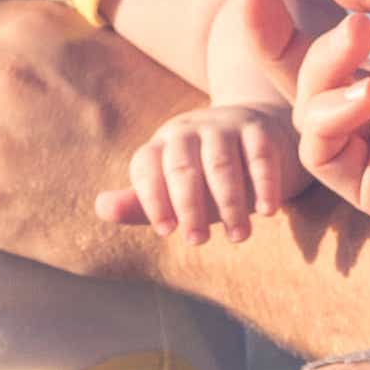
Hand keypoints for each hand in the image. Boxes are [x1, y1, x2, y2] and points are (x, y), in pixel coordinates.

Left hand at [103, 98, 304, 244]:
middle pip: (182, 168)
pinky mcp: (259, 131)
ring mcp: (224, 127)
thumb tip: (101, 208)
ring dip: (230, 203)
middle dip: (189, 207)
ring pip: (220, 165)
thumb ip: (139, 204)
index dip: (153, 200)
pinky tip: (267, 211)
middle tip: (197, 242)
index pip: (147, 168)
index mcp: (160, 147)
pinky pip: (259, 157)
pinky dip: (264, 184)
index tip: (166, 231)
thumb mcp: (172, 193)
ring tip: (238, 237)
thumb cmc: (207, 178)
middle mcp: (188, 132)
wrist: (259, 142)